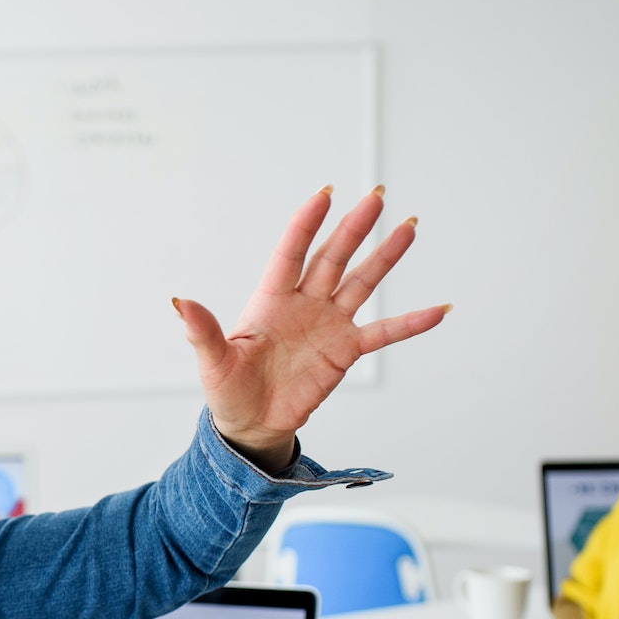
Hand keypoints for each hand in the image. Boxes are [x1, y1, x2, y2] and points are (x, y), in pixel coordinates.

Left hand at [175, 187, 448, 465]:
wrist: (251, 425)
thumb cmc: (228, 392)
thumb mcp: (213, 362)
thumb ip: (202, 331)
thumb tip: (179, 301)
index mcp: (270, 300)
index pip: (291, 252)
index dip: (306, 223)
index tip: (326, 193)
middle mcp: (303, 304)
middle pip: (333, 257)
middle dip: (354, 228)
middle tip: (378, 196)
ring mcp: (328, 324)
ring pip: (361, 282)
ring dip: (385, 257)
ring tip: (409, 228)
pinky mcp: (345, 351)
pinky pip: (383, 333)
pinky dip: (410, 323)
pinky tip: (438, 310)